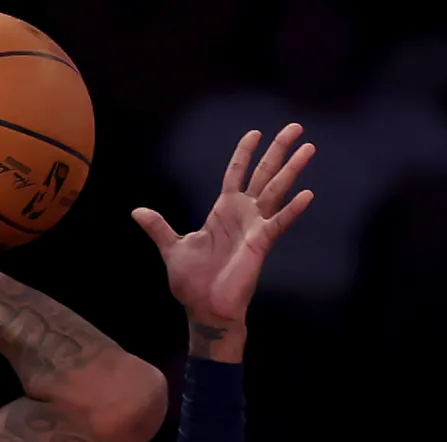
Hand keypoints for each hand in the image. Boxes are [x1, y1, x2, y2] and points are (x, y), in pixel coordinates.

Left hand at [132, 124, 313, 344]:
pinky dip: (292, 210)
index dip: (244, 152)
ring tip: (309, 147)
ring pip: (277, 190)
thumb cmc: (192, 283)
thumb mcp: (172, 248)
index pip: (236, 173)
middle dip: (279, 150)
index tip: (255, 132)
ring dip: (292, 169)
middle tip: (296, 127)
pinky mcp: (261, 244)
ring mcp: (255, 227)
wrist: (205, 310)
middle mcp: (243, 214)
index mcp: (223, 211)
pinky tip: (307, 194)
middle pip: (264, 174)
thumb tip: (137, 211)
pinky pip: (279, 223)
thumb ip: (159, 227)